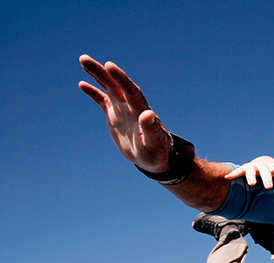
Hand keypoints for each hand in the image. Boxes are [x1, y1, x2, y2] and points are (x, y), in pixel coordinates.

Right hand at [78, 54, 170, 171]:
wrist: (153, 158)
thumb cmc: (156, 152)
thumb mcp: (154, 143)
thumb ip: (151, 128)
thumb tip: (148, 113)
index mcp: (140, 111)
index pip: (130, 91)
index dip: (120, 78)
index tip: (109, 66)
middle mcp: (131, 106)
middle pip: (116, 85)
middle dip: (102, 72)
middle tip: (84, 58)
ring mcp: (123, 109)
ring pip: (109, 88)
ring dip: (97, 75)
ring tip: (83, 60)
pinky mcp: (115, 116)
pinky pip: (103, 101)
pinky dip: (94, 92)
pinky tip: (82, 84)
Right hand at [224, 155, 273, 188]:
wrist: (263, 161)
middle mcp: (264, 166)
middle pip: (266, 172)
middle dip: (267, 179)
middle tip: (268, 187)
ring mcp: (254, 167)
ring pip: (252, 172)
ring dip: (252, 177)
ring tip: (252, 184)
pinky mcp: (245, 169)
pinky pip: (239, 171)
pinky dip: (233, 174)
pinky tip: (228, 178)